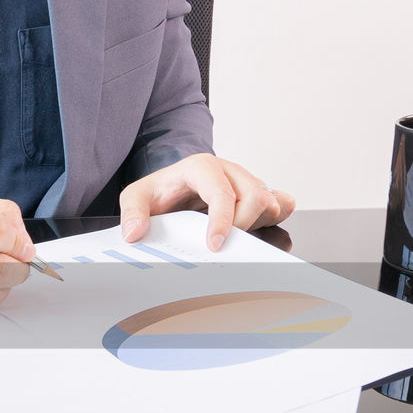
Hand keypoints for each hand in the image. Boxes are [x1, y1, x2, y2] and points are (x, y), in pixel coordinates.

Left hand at [118, 153, 294, 249]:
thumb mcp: (136, 197)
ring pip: (270, 200)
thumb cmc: (158, 192)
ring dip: (257, 224)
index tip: (214, 245)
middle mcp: (228, 170)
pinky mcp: (255, 192)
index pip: (222, 192)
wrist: (171, 187)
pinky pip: (279, 202)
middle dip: (242, 226)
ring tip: (233, 236)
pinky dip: (274, 217)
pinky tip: (256, 228)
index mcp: (200, 167)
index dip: (222, 221)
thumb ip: (132, 213)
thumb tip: (135, 233)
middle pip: (255, 196)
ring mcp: (244, 180)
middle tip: (222, 244)